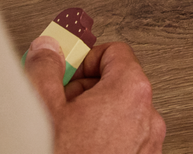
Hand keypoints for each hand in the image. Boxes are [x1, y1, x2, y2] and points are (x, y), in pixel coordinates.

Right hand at [24, 37, 164, 153]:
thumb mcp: (43, 107)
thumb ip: (47, 68)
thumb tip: (48, 49)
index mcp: (131, 92)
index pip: (115, 52)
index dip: (85, 59)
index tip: (66, 72)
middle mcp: (148, 116)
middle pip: (118, 83)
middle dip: (85, 90)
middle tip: (59, 104)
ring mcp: (147, 145)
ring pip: (120, 114)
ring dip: (92, 116)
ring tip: (65, 131)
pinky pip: (124, 139)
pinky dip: (103, 137)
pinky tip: (78, 147)